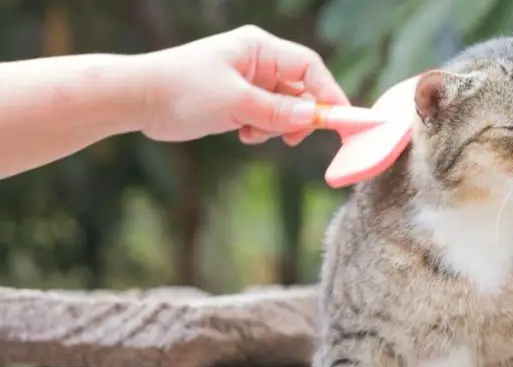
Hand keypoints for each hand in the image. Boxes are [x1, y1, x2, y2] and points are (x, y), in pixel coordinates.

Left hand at [138, 25, 347, 145]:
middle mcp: (257, 60)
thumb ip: (278, 111)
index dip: (329, 93)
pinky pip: (268, 116)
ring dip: (278, 125)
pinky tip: (243, 134)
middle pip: (302, 88)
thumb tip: (314, 118)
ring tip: (253, 134)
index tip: (341, 121)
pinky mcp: (239, 99)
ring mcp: (248, 80)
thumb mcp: (236, 102)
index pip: (310, 67)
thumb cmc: (182, 90)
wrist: (138, 99)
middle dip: (301, 116)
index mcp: (259, 48)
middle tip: (292, 138)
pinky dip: (263, 129)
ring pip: (286, 106)